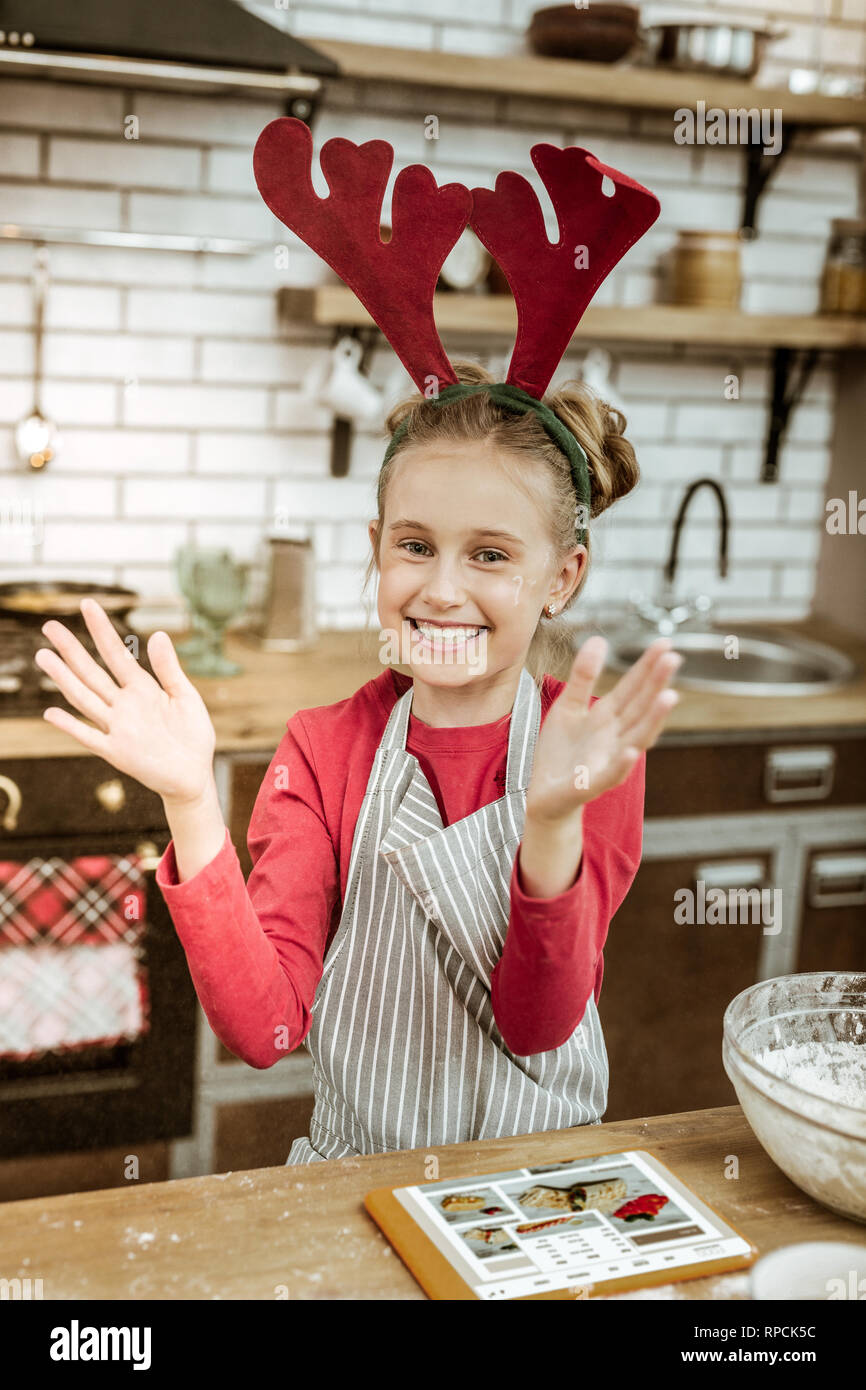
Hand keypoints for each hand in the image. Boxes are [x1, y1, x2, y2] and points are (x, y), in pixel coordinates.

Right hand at [35, 598, 216, 804]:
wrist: (193, 776)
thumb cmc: (192, 735)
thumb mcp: (186, 696)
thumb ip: (169, 668)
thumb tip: (157, 633)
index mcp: (142, 688)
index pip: (116, 653)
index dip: (102, 629)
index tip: (87, 604)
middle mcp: (124, 705)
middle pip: (92, 672)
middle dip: (71, 649)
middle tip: (49, 626)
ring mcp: (118, 728)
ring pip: (85, 698)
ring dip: (64, 679)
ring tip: (44, 656)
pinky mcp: (117, 753)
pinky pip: (90, 737)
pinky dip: (71, 726)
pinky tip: (51, 712)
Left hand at [525, 635, 680, 823]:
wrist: (544, 795)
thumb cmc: (560, 752)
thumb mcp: (568, 706)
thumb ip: (583, 676)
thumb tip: (599, 639)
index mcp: (608, 717)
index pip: (632, 688)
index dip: (647, 666)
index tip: (665, 643)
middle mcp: (614, 736)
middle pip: (639, 708)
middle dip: (656, 684)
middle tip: (673, 658)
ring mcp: (607, 760)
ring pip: (635, 738)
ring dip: (652, 720)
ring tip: (668, 697)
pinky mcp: (591, 784)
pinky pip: (610, 774)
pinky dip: (621, 764)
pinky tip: (630, 752)